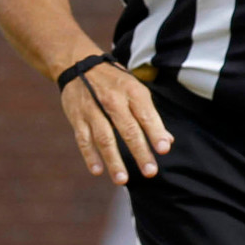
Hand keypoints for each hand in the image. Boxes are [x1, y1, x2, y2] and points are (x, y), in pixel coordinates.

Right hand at [61, 60, 169, 181]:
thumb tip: (167, 140)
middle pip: (127, 129)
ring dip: (113, 160)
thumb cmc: (114, 82)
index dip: (155, 132)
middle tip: (150, 172)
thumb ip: (150, 116)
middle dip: (140, 152)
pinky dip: (89, 156)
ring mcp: (93, 110)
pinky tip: (97, 171)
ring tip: (123, 180)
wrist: (77, 64)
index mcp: (132, 91)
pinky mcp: (77, 118)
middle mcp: (113, 100)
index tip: (163, 150)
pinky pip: (83, 139)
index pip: (146, 115)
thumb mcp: (135, 90)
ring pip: (104, 138)